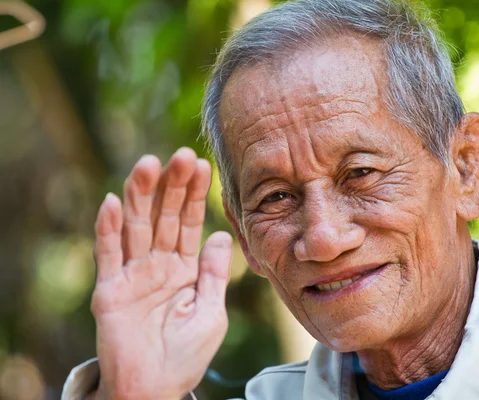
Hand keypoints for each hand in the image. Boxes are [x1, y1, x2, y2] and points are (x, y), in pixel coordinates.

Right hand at [91, 148, 231, 399]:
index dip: (194, 195)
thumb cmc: (186, 354)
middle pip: (164, 216)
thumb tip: (222, 234)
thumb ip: (215, 274)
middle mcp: (157, 264)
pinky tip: (112, 201)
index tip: (201, 164)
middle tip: (181, 155)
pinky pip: (109, 255)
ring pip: (136, 226)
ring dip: (140, 195)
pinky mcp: (110, 290)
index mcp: (183, 268)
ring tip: (149, 164)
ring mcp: (133, 274)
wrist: (156, 388)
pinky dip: (108, 229)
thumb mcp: (211, 312)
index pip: (189, 223)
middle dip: (172, 187)